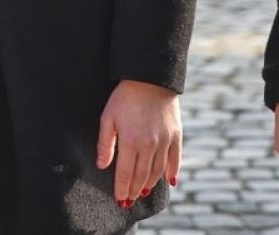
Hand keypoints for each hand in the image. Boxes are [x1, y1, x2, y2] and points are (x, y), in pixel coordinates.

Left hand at [96, 79, 181, 208]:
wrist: (150, 78)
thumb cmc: (124, 96)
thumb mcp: (108, 117)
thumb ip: (105, 143)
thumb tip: (101, 165)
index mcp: (130, 142)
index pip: (125, 173)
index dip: (121, 189)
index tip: (119, 199)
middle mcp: (149, 145)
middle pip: (141, 176)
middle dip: (134, 190)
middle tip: (130, 200)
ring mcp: (165, 141)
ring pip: (158, 171)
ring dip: (150, 184)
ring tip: (143, 192)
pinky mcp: (176, 135)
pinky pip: (176, 159)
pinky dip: (173, 171)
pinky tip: (170, 181)